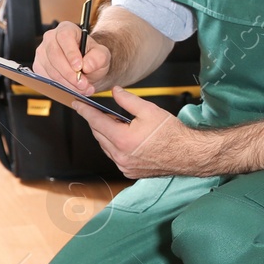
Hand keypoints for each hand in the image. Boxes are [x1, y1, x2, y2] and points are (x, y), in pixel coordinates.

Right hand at [34, 21, 111, 96]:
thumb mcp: (102, 55)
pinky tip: (72, 89)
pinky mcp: (38, 66)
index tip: (79, 67)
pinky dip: (60, 87)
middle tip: (83, 84)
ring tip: (82, 88)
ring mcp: (42, 52)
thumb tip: (86, 65)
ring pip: (50, 69)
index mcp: (66, 29)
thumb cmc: (92, 56)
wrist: (86, 66)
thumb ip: (98, 58)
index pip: (64, 37)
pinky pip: (46, 78)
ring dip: (67, 83)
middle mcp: (50, 38)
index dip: (71, 53)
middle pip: (54, 55)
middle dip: (69, 73)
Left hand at [73, 86, 207, 178]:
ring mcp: (124, 166)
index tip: (77, 104)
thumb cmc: (171, 133)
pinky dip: (114, 145)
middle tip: (104, 110)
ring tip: (117, 123)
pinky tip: (124, 137)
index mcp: (122, 139)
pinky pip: (114, 156)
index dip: (85, 111)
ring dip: (106, 134)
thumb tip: (114, 92)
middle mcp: (120, 155)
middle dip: (98, 121)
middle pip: (99, 134)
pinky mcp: (129, 171)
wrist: (187, 154)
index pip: (96, 122)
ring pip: (105, 146)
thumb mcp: (149, 110)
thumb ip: (127, 100)